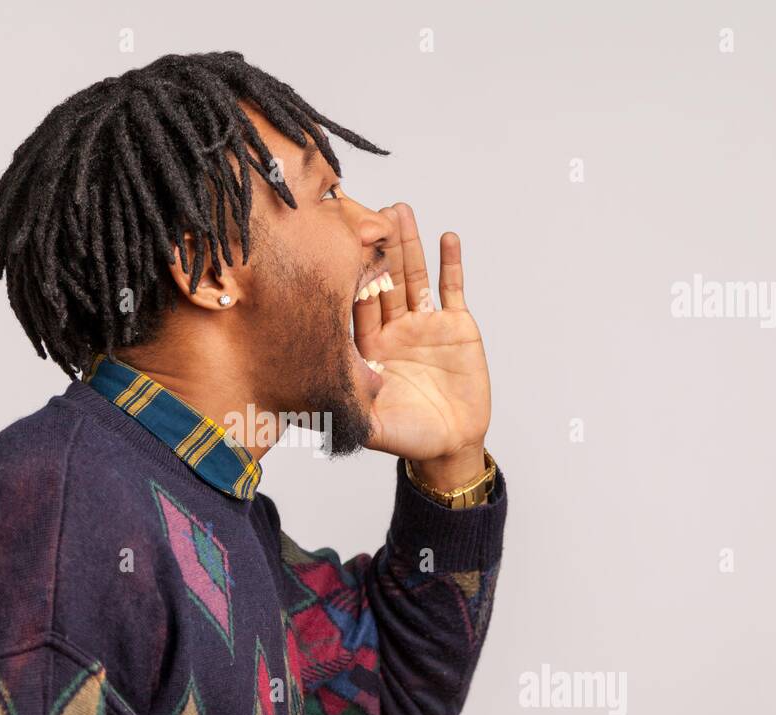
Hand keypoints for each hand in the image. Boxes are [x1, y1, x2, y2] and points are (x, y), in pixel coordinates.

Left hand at [354, 202, 491, 485]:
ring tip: (401, 211)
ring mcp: (425, 324)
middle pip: (384, 279)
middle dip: (377, 246)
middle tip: (368, 210)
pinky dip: (451, 263)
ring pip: (414, 276)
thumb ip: (350, 413)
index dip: (350, 274)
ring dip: (408, 244)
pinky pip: (452, 288)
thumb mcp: (372, 427)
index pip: (356, 303)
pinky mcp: (456, 325)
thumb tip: (319, 406)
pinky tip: (447, 237)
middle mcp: (394, 328)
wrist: (449, 444)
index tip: (337, 244)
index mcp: (369, 346)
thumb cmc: (408, 437)